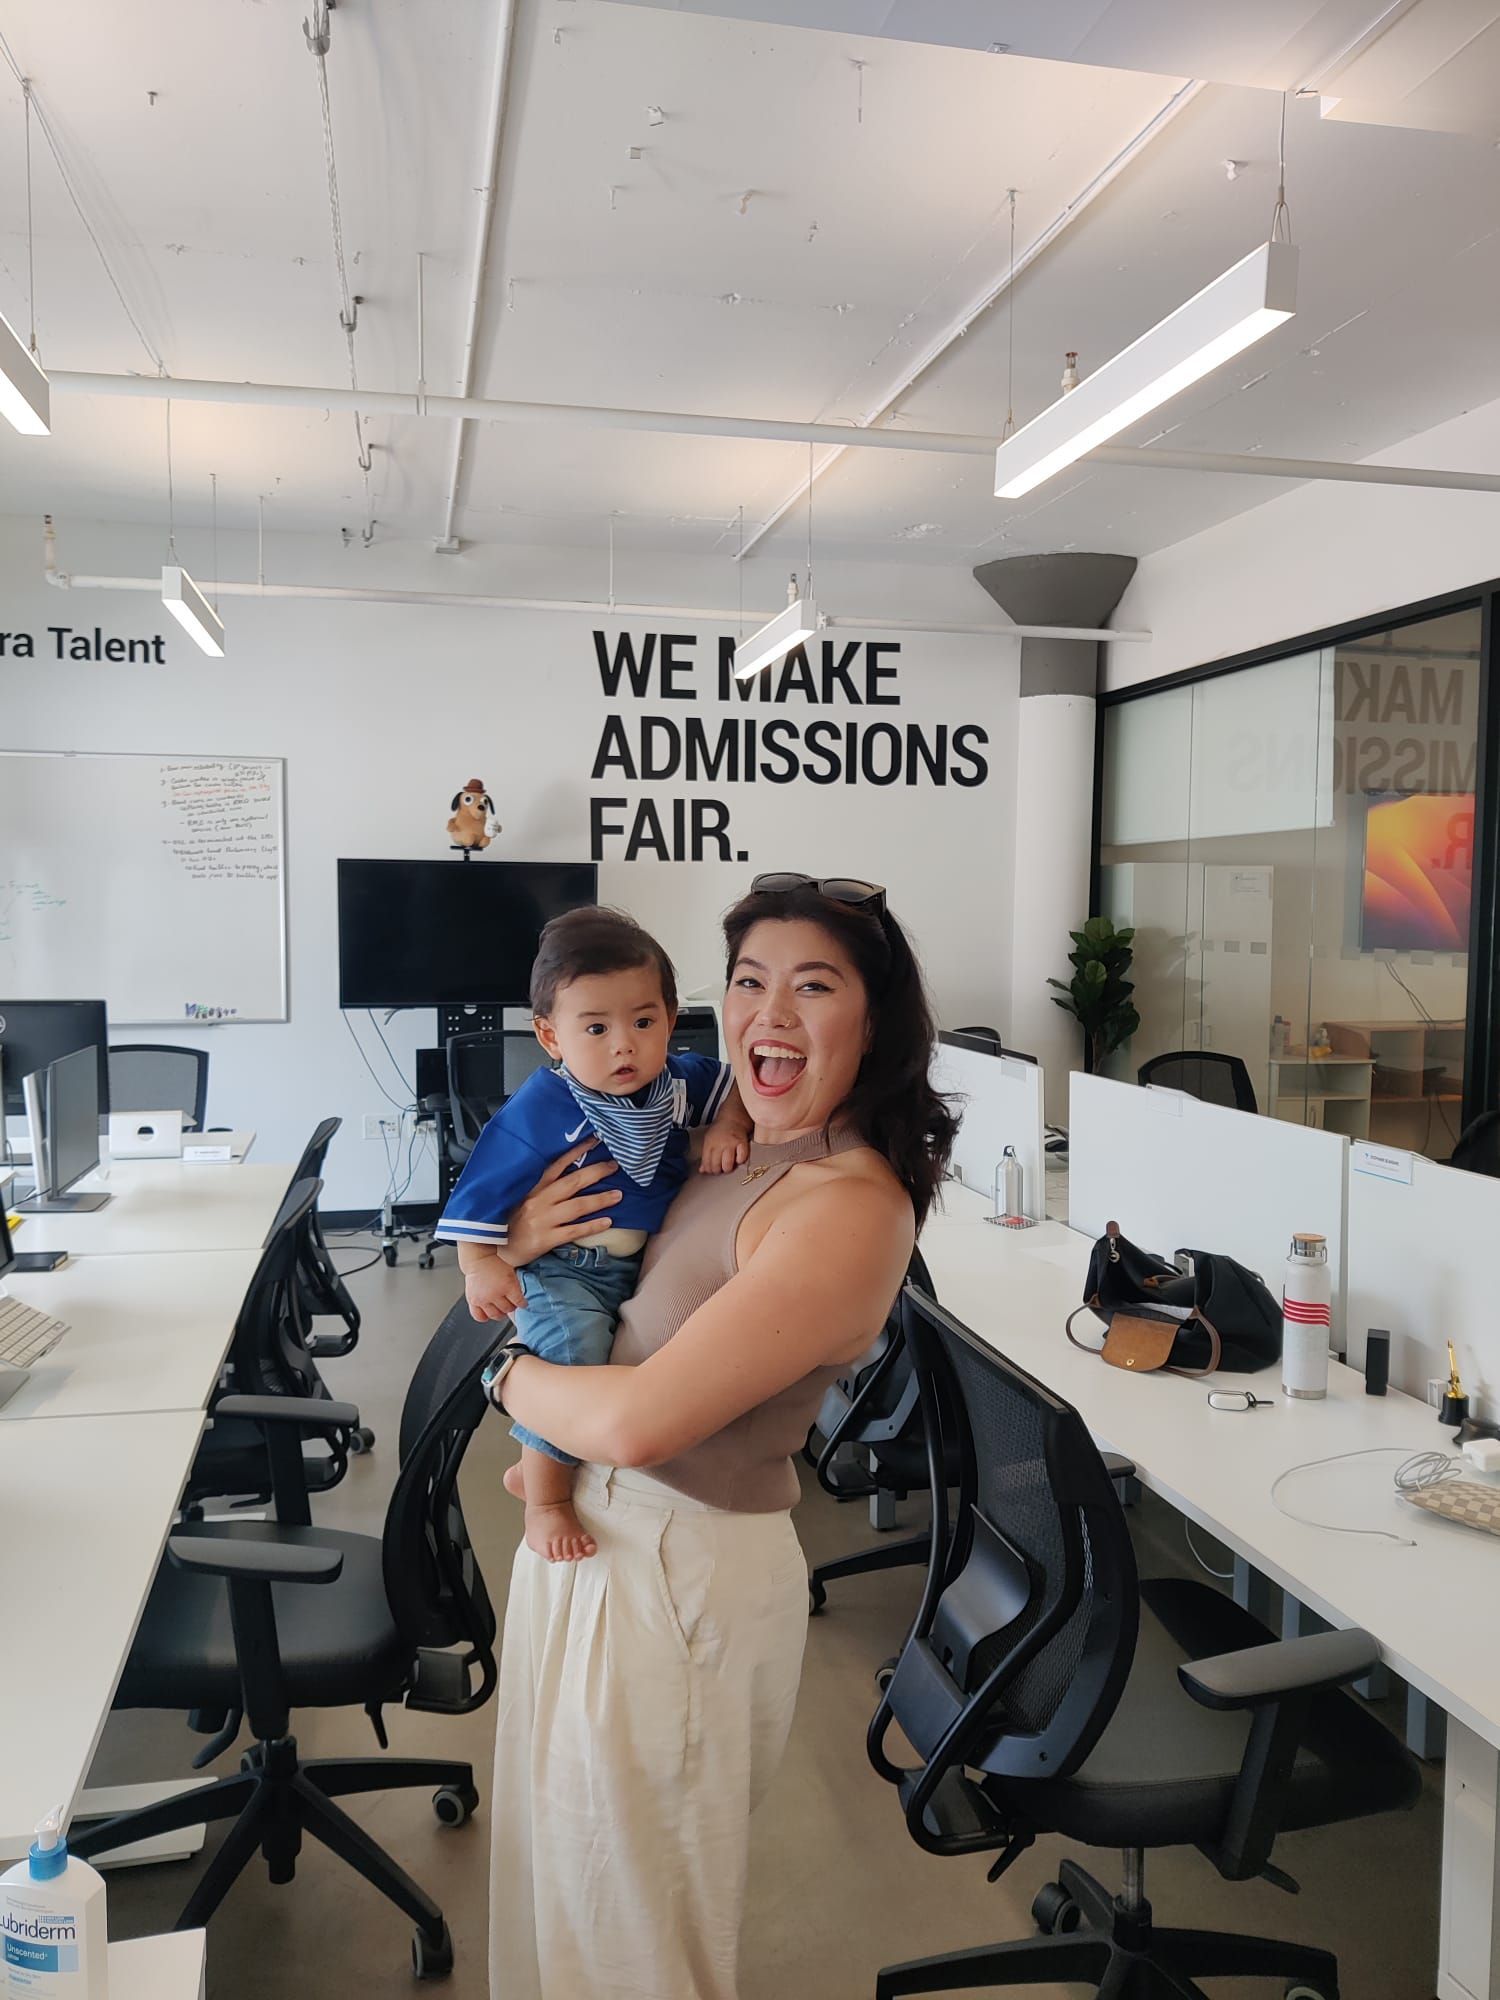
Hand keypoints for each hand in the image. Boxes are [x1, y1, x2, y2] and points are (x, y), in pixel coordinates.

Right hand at [465, 1254, 525, 1321]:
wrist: (479, 1260)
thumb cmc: (495, 1265)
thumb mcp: (511, 1274)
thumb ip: (516, 1288)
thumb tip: (520, 1301)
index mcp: (507, 1286)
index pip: (519, 1302)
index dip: (522, 1304)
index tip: (522, 1303)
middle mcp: (495, 1294)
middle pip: (507, 1309)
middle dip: (511, 1307)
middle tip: (511, 1304)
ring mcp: (483, 1299)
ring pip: (495, 1315)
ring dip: (500, 1314)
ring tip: (501, 1309)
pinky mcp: (473, 1301)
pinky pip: (479, 1316)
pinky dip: (485, 1317)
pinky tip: (488, 1313)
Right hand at [502, 1146, 623, 1264]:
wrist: (494, 1251)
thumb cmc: (509, 1223)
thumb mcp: (519, 1198)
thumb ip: (537, 1187)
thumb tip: (563, 1173)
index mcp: (532, 1188)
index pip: (557, 1164)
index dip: (576, 1152)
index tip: (594, 1141)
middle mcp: (538, 1200)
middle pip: (573, 1182)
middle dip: (596, 1172)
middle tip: (614, 1166)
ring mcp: (543, 1220)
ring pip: (577, 1206)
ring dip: (600, 1199)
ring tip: (618, 1195)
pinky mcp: (546, 1239)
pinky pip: (574, 1231)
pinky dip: (592, 1226)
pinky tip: (607, 1222)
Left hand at [698, 1120, 750, 1174]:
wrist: (733, 1118)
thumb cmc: (720, 1130)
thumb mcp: (709, 1140)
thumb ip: (705, 1156)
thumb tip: (702, 1170)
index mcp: (709, 1143)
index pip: (706, 1163)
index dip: (709, 1170)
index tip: (711, 1170)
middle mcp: (719, 1143)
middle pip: (716, 1165)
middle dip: (718, 1170)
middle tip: (720, 1169)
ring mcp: (731, 1143)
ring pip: (728, 1165)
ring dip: (728, 1168)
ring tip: (728, 1165)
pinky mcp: (742, 1143)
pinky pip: (741, 1158)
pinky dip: (740, 1161)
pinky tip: (738, 1158)